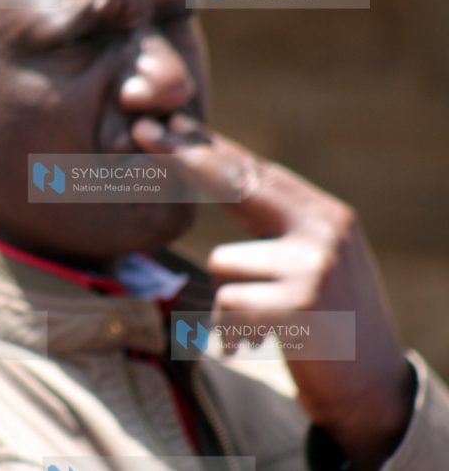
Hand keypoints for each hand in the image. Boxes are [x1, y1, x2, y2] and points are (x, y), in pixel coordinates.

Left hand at [133, 114, 414, 469]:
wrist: (372, 388)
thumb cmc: (326, 319)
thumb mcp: (310, 259)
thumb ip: (274, 221)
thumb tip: (215, 172)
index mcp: (324, 214)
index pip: (256, 172)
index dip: (207, 146)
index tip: (167, 123)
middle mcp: (324, 230)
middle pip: (236, 184)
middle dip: (183, 157)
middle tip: (140, 129)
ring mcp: (314, 266)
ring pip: (222, 264)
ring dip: (229, 298)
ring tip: (267, 322)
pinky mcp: (300, 307)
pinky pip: (227, 306)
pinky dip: (232, 331)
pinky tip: (261, 344)